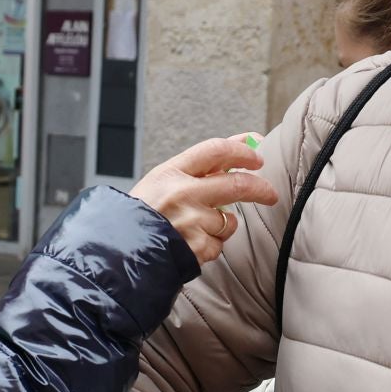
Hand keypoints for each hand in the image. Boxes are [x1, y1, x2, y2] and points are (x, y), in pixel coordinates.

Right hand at [130, 136, 278, 263]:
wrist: (120, 250)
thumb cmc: (145, 212)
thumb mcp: (165, 179)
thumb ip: (204, 163)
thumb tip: (248, 141)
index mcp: (171, 173)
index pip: (216, 150)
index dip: (243, 151)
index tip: (257, 157)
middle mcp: (181, 195)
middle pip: (236, 185)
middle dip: (260, 189)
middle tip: (270, 194)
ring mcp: (189, 223)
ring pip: (228, 220)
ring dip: (222, 225)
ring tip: (196, 228)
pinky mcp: (194, 248)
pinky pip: (219, 244)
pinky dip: (210, 246)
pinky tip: (189, 244)